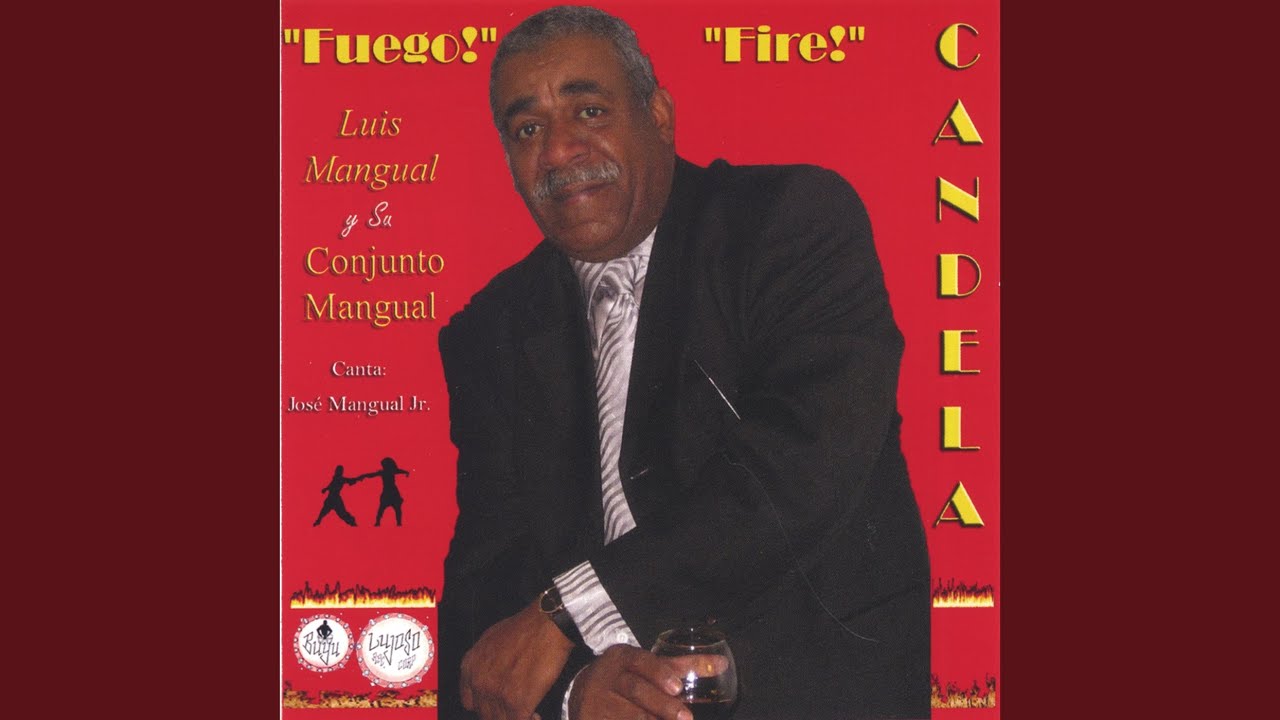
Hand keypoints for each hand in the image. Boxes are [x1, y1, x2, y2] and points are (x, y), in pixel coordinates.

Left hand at [460, 599, 573, 718]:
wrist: (546, 625)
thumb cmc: (525, 627)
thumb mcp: (491, 638)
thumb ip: (484, 662)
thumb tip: (489, 674)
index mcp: (470, 666)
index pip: (469, 702)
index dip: (486, 704)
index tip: (497, 704)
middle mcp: (479, 682)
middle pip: (484, 714)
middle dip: (501, 712)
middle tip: (515, 707)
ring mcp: (497, 694)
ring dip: (514, 717)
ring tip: (528, 712)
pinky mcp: (517, 703)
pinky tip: (536, 715)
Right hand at [569, 646, 691, 719]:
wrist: (580, 690)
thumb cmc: (625, 676)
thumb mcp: (647, 665)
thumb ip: (682, 666)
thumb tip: (722, 664)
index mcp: (621, 658)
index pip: (640, 661)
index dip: (659, 673)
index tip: (678, 688)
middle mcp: (605, 677)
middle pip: (636, 690)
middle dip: (662, 705)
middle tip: (686, 717)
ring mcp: (595, 701)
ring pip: (626, 714)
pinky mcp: (591, 719)